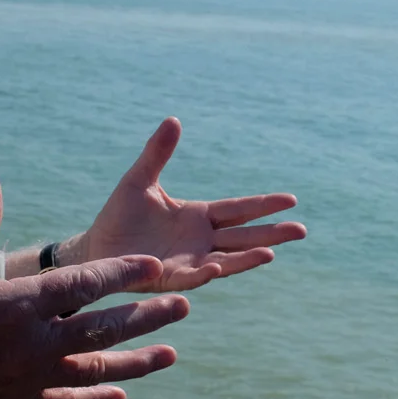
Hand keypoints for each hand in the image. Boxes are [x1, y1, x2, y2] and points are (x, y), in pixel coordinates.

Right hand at [0, 170, 189, 398]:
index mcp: (13, 305)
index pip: (80, 286)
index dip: (121, 274)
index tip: (156, 266)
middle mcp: (27, 345)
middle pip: (101, 330)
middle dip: (146, 318)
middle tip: (184, 305)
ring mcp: (26, 378)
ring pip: (94, 370)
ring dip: (137, 362)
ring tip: (171, 352)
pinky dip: (98, 396)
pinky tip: (123, 392)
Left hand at [69, 117, 306, 292]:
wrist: (95, 248)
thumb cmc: (119, 215)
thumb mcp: (140, 180)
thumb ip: (158, 153)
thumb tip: (173, 119)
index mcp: (199, 215)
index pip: (239, 209)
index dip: (264, 205)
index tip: (291, 200)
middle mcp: (201, 240)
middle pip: (244, 236)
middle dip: (272, 234)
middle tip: (301, 230)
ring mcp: (190, 261)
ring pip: (227, 259)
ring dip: (248, 257)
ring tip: (271, 253)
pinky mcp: (171, 278)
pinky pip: (192, 276)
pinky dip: (207, 272)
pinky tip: (218, 266)